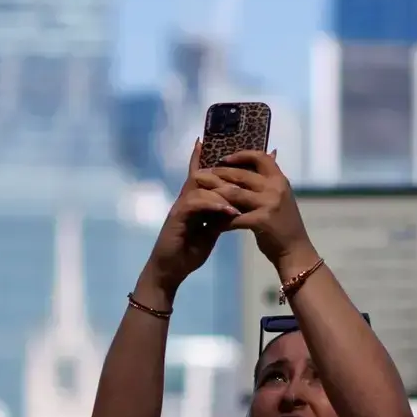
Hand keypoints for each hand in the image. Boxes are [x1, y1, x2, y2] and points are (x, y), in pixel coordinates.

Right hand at [142, 141, 239, 298]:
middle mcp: (185, 198)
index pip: (202, 174)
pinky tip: (229, 211)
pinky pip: (196, 203)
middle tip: (246, 169)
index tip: (223, 145)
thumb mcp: (211, 230)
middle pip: (202, 174)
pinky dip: (214, 205)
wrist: (171, 270)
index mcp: (194, 200)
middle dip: (223, 169)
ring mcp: (180, 206)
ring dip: (223, 190)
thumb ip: (221, 216)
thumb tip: (238, 205)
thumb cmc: (189, 251)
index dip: (209, 159)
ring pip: (200, 186)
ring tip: (242, 196)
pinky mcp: (177, 217)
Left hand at [199, 151, 316, 274]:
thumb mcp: (280, 197)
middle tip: (200, 175)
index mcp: (279, 179)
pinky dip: (221, 220)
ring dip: (215, 193)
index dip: (241, 155)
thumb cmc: (284, 223)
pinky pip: (234, 217)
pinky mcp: (261, 221)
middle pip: (241, 174)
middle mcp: (275, 188)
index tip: (224, 158)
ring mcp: (269, 203)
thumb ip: (266, 183)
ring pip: (235, 193)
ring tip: (199, 194)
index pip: (260, 157)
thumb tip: (253, 164)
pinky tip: (210, 223)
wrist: (295, 249)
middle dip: (218, 173)